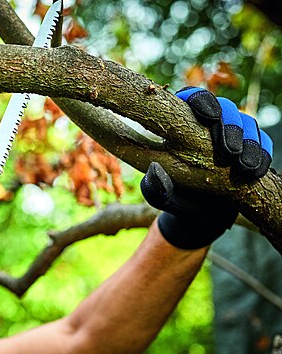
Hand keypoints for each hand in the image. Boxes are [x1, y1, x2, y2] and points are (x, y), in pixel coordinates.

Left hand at [140, 88, 273, 248]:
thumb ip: (153, 185)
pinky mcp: (251, 151)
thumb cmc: (174, 198)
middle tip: (228, 151)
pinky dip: (261, 155)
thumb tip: (154, 170)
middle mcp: (209, 124)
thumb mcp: (159, 195)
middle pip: (225, 108)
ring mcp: (234, 135)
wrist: (200, 217)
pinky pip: (263, 144)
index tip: (208, 117)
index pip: (191, 98)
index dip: (201, 100)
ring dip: (248, 142)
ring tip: (241, 165)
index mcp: (182, 124)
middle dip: (230, 125)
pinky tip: (254, 171)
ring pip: (248, 124)